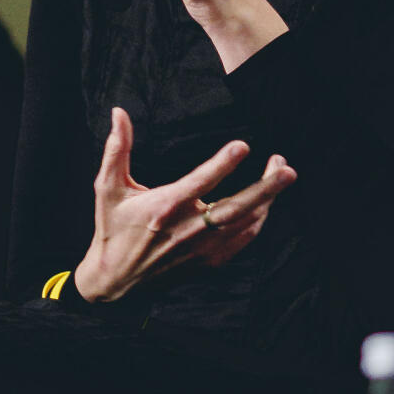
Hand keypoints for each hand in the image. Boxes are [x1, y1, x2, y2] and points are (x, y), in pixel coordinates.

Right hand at [74, 107, 296, 302]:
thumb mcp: (107, 187)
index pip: (201, 182)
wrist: (116, 281)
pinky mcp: (210, 261)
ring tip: (280, 172)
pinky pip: (243, 239)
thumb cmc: (113, 228)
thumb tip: (119, 112)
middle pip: (236, 208)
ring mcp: (202, 248)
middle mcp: (188, 229)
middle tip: (286, 168)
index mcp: (165, 207)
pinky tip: (266, 203)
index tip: (243, 146)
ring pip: (245, 223)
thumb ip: (117, 148)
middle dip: (265, 188)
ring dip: (267, 199)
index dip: (223, 164)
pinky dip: (259, 221)